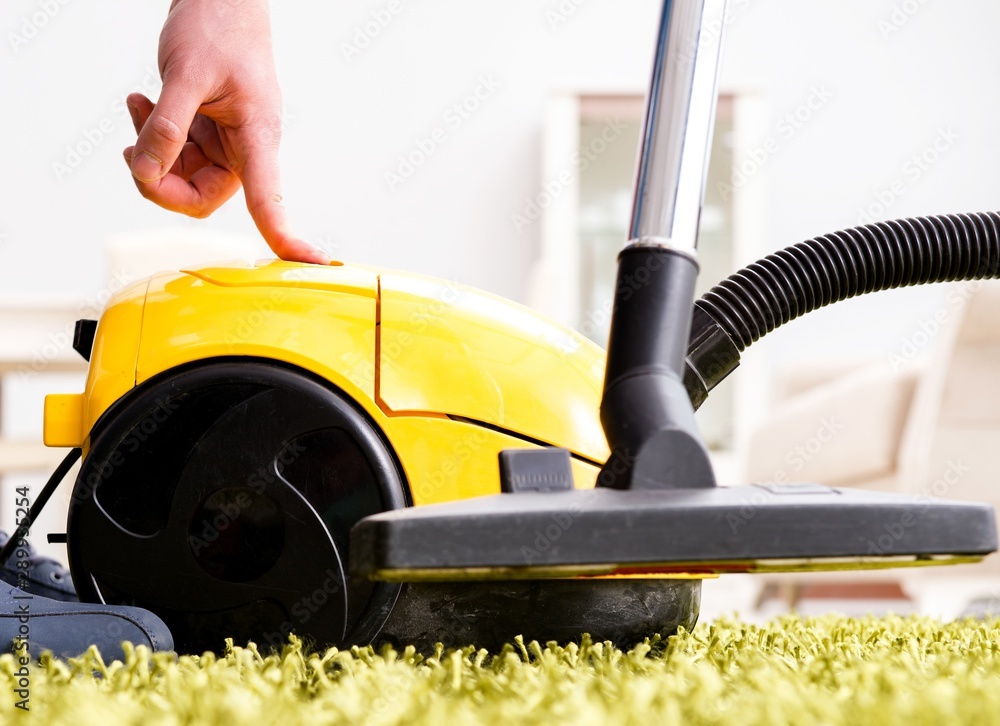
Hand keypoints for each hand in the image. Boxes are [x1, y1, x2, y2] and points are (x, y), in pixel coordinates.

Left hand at [124, 0, 328, 263]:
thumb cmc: (218, 27)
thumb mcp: (185, 73)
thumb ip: (167, 125)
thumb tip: (148, 171)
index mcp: (257, 136)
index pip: (271, 199)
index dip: (287, 236)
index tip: (309, 264)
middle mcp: (245, 148)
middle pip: (202, 197)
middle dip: (162, 181)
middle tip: (134, 150)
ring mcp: (225, 143)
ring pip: (183, 180)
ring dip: (151, 154)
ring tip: (141, 107)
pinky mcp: (207, 133)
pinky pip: (173, 155)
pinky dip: (151, 137)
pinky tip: (142, 103)